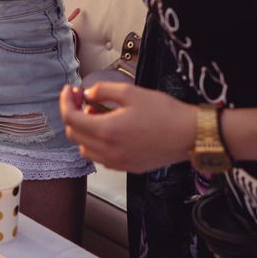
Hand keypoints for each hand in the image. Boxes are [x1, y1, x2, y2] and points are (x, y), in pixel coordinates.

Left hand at [60, 82, 198, 172]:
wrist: (190, 135)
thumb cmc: (165, 113)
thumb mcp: (131, 92)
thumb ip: (103, 90)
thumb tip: (88, 93)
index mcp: (107, 131)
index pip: (71, 118)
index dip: (66, 101)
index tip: (70, 90)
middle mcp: (109, 151)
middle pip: (74, 135)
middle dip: (73, 113)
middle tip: (82, 98)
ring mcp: (118, 162)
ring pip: (85, 149)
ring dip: (84, 131)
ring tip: (97, 113)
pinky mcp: (128, 167)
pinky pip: (101, 158)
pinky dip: (97, 143)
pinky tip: (110, 129)